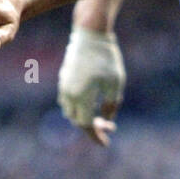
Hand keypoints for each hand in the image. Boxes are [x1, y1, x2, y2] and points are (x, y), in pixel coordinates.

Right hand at [58, 28, 126, 146]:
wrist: (90, 34)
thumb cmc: (107, 59)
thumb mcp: (116, 85)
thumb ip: (111, 106)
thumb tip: (106, 122)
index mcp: (82, 97)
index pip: (86, 125)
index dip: (96, 136)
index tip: (105, 144)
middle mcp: (69, 94)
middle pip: (78, 121)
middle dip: (92, 127)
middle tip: (108, 126)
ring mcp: (64, 86)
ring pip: (70, 112)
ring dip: (83, 118)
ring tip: (99, 117)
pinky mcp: (63, 79)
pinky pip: (68, 101)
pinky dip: (78, 108)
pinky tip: (90, 104)